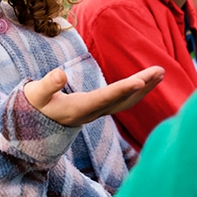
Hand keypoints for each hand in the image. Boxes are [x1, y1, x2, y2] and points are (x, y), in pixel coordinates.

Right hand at [24, 66, 163, 127]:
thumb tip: (60, 74)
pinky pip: (123, 101)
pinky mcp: (100, 109)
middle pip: (122, 100)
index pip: (105, 98)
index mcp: (79, 109)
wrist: (37, 125)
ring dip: (145, 88)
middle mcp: (93, 113)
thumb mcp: (37, 95)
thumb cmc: (36, 105)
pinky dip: (137, 91)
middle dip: (142, 86)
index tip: (140, 81)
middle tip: (160, 70)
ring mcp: (98, 112)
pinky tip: (147, 81)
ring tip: (160, 72)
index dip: (123, 90)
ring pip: (126, 102)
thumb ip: (48, 84)